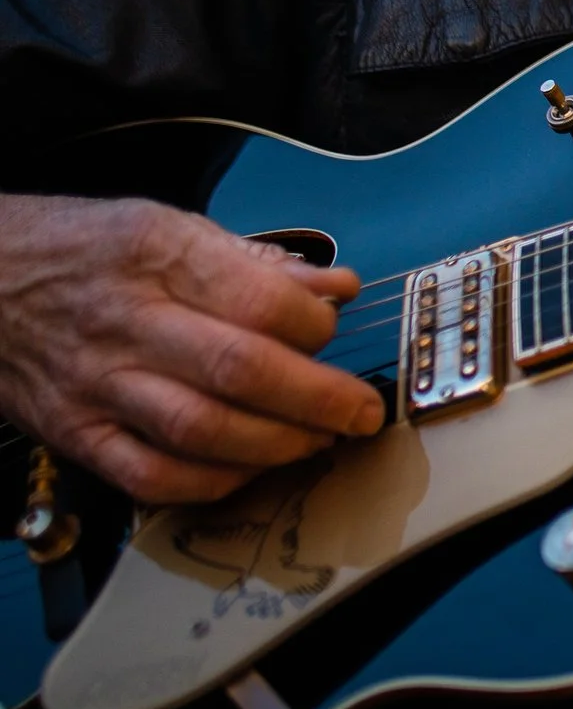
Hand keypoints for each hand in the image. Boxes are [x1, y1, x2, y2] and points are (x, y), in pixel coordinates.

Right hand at [0, 195, 384, 504]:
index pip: (260, 302)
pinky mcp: (73, 433)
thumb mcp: (168, 226)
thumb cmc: (85, 250)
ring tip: (318, 441)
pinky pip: (149, 477)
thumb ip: (256, 263)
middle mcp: (128, 322)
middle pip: (240, 371)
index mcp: (159, 257)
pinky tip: (249, 470)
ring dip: (275, 446)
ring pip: (201, 431)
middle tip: (362, 413)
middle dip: (318, 399)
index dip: (315, 327)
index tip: (334, 332)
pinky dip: (210, 483)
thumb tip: (337, 289)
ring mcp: (96, 384)